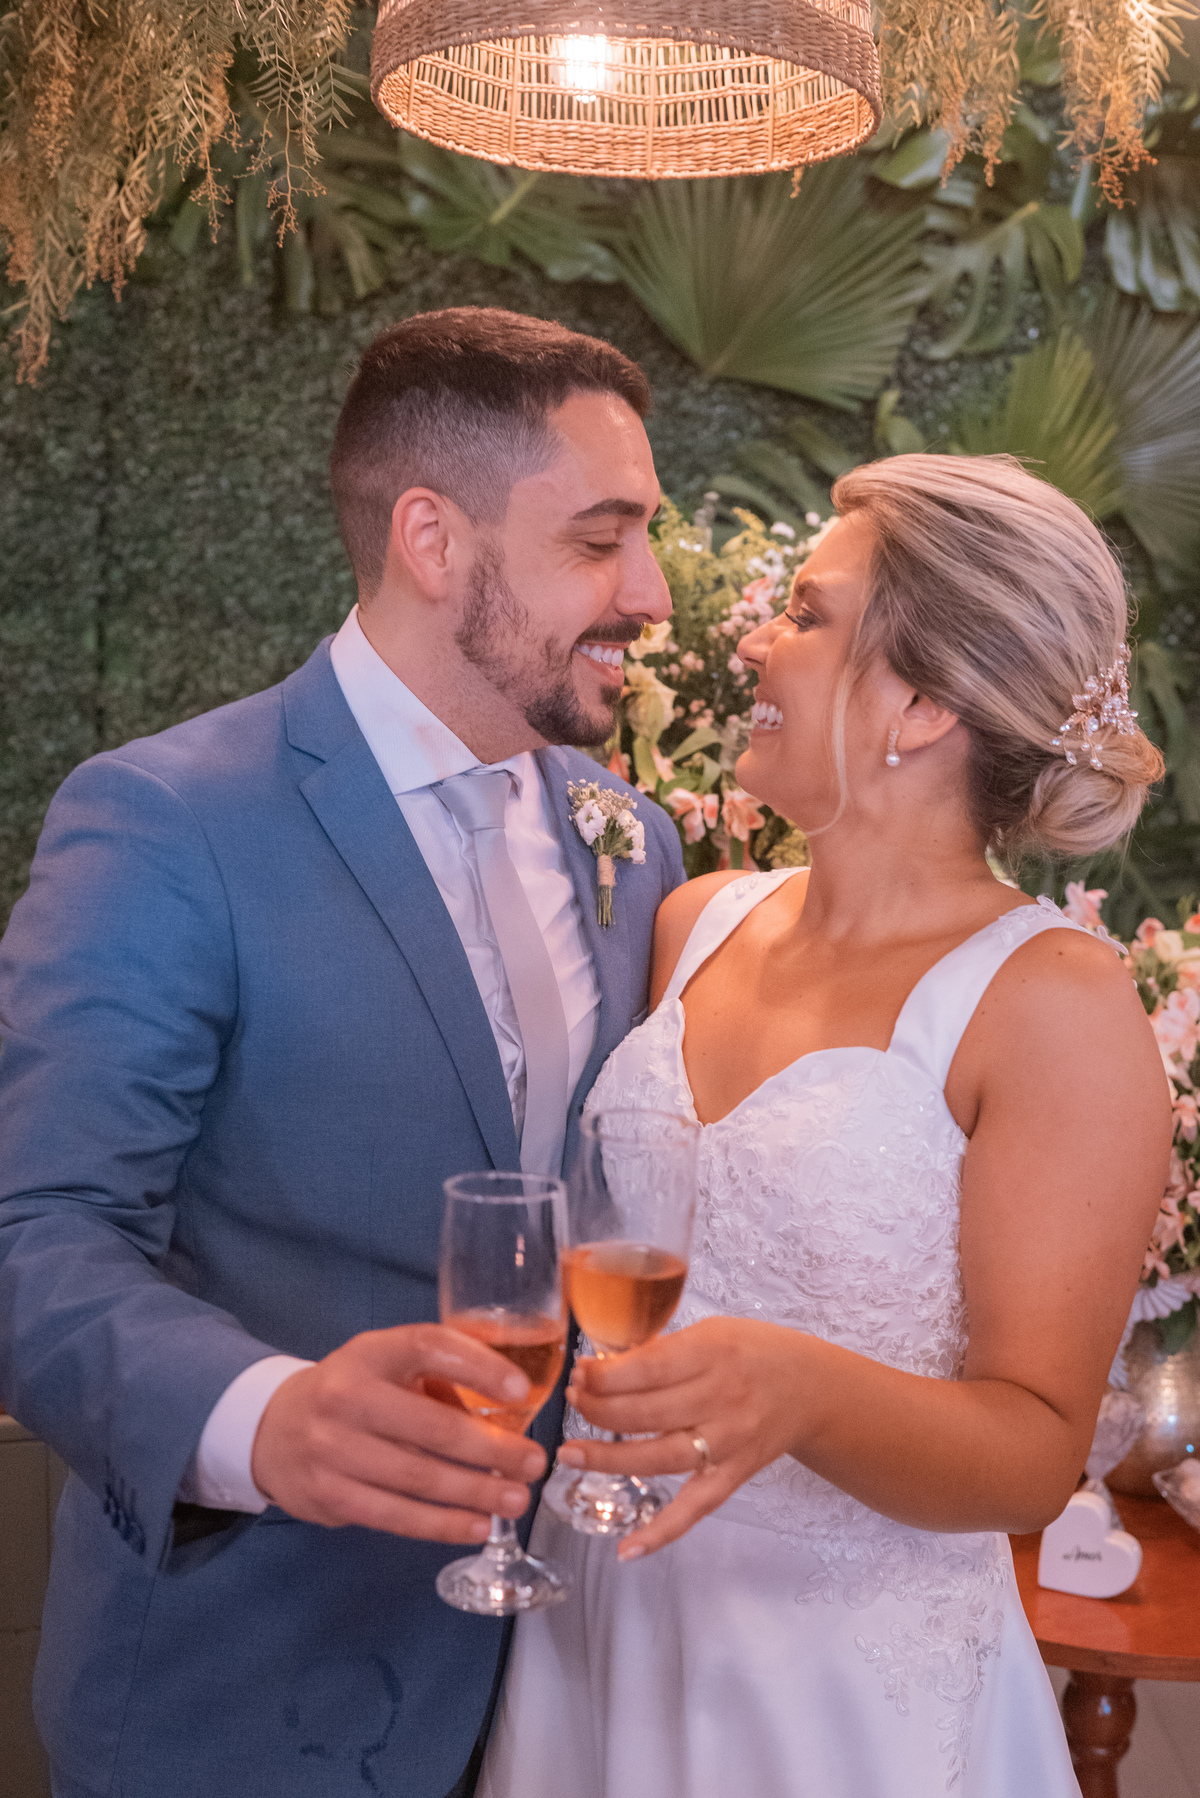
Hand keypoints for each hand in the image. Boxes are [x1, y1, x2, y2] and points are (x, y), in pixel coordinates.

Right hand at [251, 1324, 547, 1542]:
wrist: (271, 1428)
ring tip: (515, 1499)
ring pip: (418, 1477)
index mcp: (369, 1352)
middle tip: (534, 1461)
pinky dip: (441, 1524)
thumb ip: (437, 1376)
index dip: (477, 1366)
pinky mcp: (330, 1497)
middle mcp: (346, 1396)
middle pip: (432, 1426)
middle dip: (492, 1449)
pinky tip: (476, 1526)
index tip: (520, 1389)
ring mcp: (333, 1450)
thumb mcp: (384, 1363)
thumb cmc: (351, 1391)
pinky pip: (396, 1516)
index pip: (428, 1347)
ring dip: (475, 1492)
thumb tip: (507, 1407)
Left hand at [558, 1317, 811, 1558]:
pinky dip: (662, 1532)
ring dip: (609, 1458)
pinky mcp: (734, 1476)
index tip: (579, 1373)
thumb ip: (663, 1349)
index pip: (648, 1368)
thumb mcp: (711, 1331)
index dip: (606, 1375)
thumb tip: (603, 1367)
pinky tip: (627, 1548)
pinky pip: (696, 1508)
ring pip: (659, 1458)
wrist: (809, 1387)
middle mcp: (720, 1399)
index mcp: (712, 1353)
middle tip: (572, 1402)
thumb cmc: (753, 1350)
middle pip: (646, 1413)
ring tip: (571, 1453)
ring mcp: (728, 1443)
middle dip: (598, 1408)